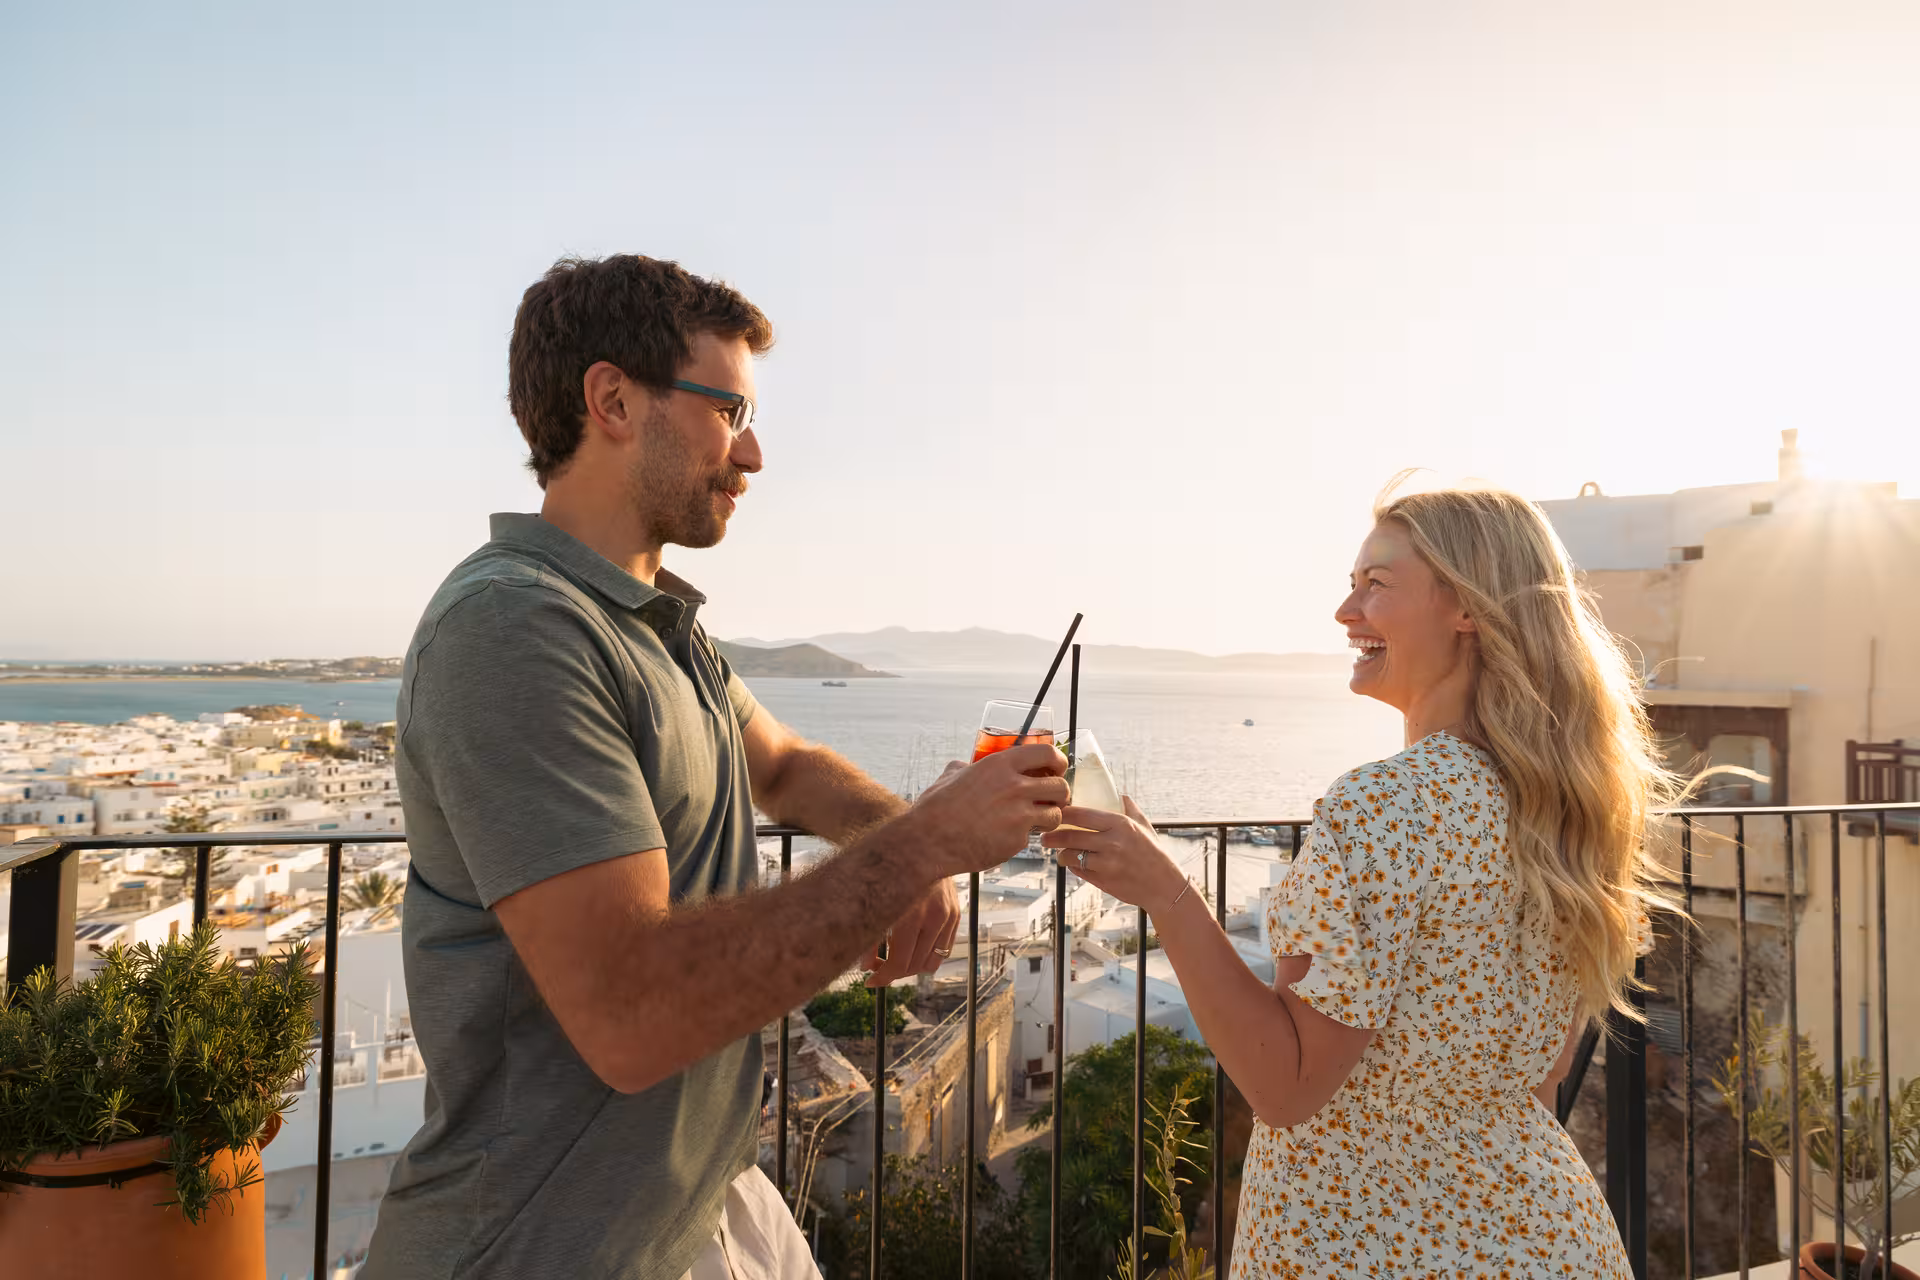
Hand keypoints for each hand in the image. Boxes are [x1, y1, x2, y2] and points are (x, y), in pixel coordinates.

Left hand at [863, 876, 959, 987]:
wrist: (917, 844)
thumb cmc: (888, 871)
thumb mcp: (874, 902)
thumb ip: (869, 937)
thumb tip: (866, 967)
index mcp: (910, 914)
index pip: (899, 962)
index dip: (883, 977)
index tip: (870, 981)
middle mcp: (933, 916)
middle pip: (914, 965)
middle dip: (893, 972)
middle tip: (877, 969)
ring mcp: (948, 915)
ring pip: (931, 962)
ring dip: (912, 968)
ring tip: (894, 961)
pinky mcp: (956, 913)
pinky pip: (944, 950)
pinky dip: (927, 956)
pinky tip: (912, 950)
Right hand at [908, 743, 1068, 877]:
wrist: (928, 841)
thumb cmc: (935, 809)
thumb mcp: (950, 776)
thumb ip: (965, 767)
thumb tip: (965, 765)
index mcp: (1000, 765)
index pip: (1048, 753)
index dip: (1058, 762)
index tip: (1057, 769)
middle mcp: (1014, 786)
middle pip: (1060, 785)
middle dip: (1060, 794)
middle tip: (1051, 800)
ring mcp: (1018, 814)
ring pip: (1056, 813)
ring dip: (1049, 817)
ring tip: (1036, 821)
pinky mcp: (1017, 839)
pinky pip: (1034, 836)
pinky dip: (1026, 838)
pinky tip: (1009, 837)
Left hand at [1040, 797, 1189, 911]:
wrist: (1164, 886)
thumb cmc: (1153, 853)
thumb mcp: (1144, 825)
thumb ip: (1129, 807)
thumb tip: (1116, 792)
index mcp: (1120, 824)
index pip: (1080, 814)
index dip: (1062, 812)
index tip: (1054, 811)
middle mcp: (1112, 843)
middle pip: (1069, 835)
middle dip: (1051, 835)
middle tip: (1044, 835)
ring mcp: (1106, 864)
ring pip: (1070, 855)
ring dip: (1060, 852)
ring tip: (1057, 850)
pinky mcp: (1103, 881)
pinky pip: (1078, 871)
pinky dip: (1072, 866)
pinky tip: (1073, 862)